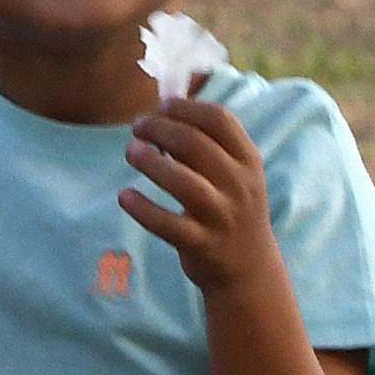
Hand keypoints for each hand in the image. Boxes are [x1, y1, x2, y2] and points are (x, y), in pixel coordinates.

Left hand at [119, 92, 281, 297]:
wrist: (249, 268)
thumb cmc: (231, 208)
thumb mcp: (234, 174)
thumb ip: (206, 144)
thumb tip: (161, 110)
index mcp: (248, 160)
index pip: (219, 120)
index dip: (185, 107)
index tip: (161, 106)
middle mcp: (239, 186)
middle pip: (195, 144)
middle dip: (160, 128)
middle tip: (138, 127)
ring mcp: (221, 216)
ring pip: (183, 181)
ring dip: (150, 161)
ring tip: (131, 152)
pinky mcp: (201, 244)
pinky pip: (166, 223)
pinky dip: (142, 207)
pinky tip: (125, 196)